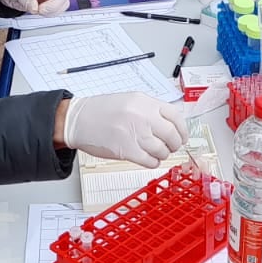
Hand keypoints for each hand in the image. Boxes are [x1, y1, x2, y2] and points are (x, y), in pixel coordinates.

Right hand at [63, 93, 186, 167]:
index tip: (182, 136)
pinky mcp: (127, 150)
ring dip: (162, 154)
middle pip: (172, 134)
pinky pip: (150, 161)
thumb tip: (170, 123)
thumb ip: (150, 109)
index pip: (175, 115)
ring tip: (156, 153)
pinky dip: (152, 162)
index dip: (182, 129)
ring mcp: (135, 133)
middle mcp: (143, 116)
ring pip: (162, 150)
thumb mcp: (130, 100)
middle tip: (172, 147)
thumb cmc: (101, 111)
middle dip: (175, 144)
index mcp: (145, 102)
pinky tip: (148, 159)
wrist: (78, 120)